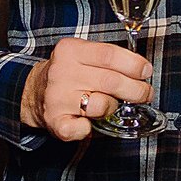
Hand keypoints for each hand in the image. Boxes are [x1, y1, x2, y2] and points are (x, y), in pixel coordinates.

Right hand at [19, 37, 153, 141]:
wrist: (33, 92)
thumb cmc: (68, 74)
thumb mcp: (82, 55)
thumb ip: (108, 58)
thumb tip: (142, 69)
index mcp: (70, 51)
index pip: (109, 55)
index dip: (133, 64)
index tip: (146, 71)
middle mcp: (62, 72)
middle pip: (110, 81)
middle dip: (135, 89)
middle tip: (145, 94)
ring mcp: (57, 98)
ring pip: (101, 105)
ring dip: (112, 107)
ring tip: (110, 105)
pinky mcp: (55, 121)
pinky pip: (82, 129)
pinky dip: (89, 129)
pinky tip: (87, 122)